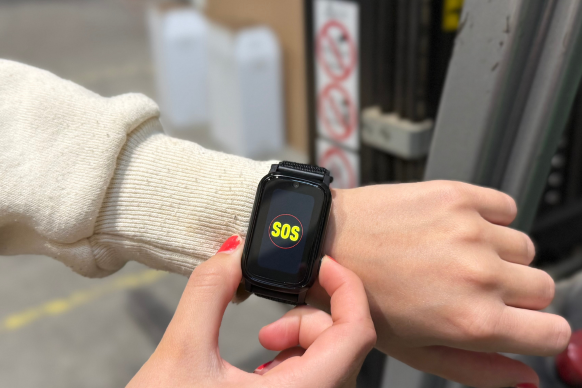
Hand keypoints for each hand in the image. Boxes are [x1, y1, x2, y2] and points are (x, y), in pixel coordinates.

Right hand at [127, 236, 375, 387]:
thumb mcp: (180, 356)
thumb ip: (208, 294)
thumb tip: (233, 251)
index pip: (357, 334)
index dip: (346, 288)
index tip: (320, 264)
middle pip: (345, 345)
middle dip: (307, 319)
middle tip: (267, 326)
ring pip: (331, 362)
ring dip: (300, 339)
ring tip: (262, 344)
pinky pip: (315, 379)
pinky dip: (295, 360)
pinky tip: (261, 365)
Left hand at [308, 181, 570, 387]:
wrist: (326, 242)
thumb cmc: (366, 299)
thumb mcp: (419, 352)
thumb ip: (480, 369)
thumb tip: (525, 377)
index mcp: (473, 321)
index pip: (555, 332)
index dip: (544, 333)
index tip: (529, 326)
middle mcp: (480, 274)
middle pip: (545, 288)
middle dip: (520, 295)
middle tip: (479, 291)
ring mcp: (472, 231)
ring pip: (525, 248)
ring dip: (502, 255)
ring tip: (458, 258)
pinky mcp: (460, 195)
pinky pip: (507, 207)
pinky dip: (492, 218)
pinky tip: (458, 229)